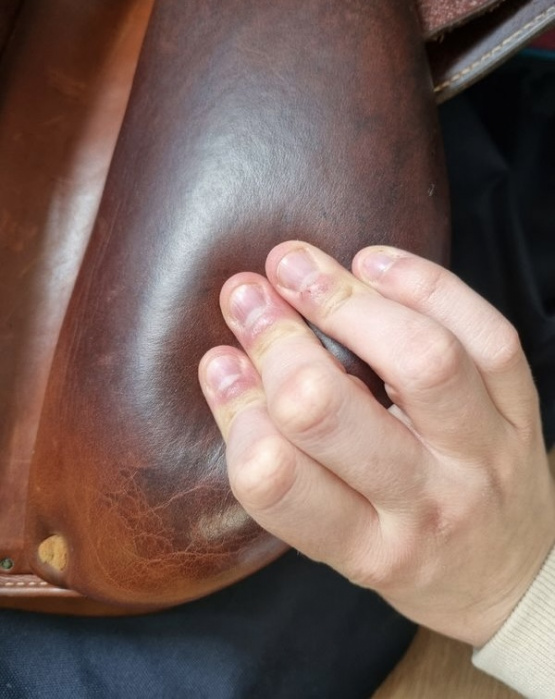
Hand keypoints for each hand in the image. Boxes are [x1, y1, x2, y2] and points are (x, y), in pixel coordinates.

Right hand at [198, 241, 554, 646]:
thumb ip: (287, 469)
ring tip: (297, 268)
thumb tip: (231, 365)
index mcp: (366, 547)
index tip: (219, 359)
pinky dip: (425, 284)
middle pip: (333, 411)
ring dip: (346, 300)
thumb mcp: (342, 545)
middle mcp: (426, 503)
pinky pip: (486, 334)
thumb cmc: (410, 554)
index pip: (277, 480)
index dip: (236, 408)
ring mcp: (483, 453)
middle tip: (246, 298)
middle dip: (277, 342)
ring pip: (420, 359)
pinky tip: (373, 263)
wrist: (509, 574)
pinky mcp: (522, 412)